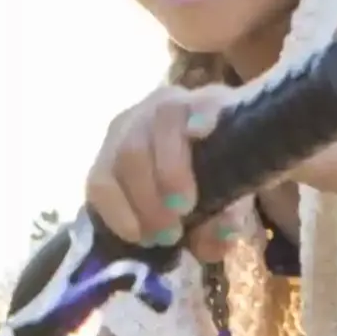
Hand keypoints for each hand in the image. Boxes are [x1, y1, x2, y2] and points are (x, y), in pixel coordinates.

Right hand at [85, 85, 238, 261]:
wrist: (193, 183)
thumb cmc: (223, 182)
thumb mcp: (236, 199)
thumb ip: (231, 217)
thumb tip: (219, 236)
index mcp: (211, 105)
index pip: (205, 99)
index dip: (202, 111)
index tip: (203, 130)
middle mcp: (167, 106)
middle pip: (159, 126)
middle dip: (168, 175)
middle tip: (183, 218)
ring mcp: (130, 126)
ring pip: (125, 153)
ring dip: (143, 201)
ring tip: (162, 236)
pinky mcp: (104, 156)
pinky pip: (100, 181)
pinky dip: (117, 211)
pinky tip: (135, 233)